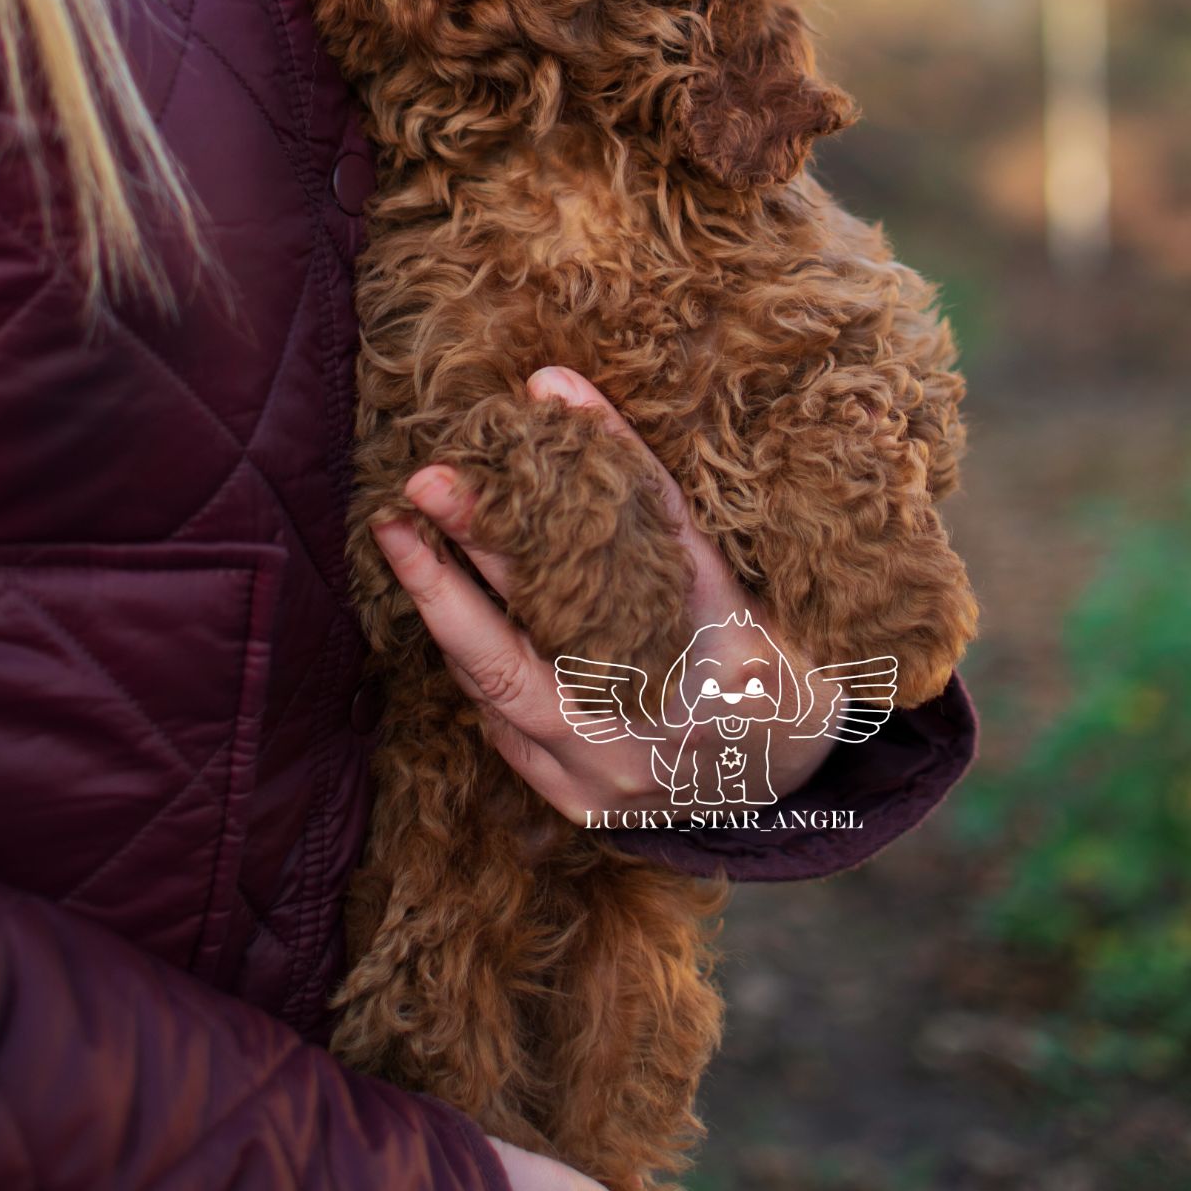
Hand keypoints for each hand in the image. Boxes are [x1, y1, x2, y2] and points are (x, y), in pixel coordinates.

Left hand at [368, 366, 838, 820]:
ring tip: (413, 544)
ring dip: (450, 619)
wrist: (791, 773)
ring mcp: (605, 785)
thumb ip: (637, 480)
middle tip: (400, 507)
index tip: (449, 476)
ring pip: (496, 699)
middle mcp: (648, 742)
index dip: (510, 532)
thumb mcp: (724, 568)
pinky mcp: (579, 804)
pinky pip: (505, 731)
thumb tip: (552, 386)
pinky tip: (462, 613)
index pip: (596, 587)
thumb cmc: (767, 651)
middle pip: (511, 663)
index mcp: (706, 675)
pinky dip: (480, 667)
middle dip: (443, 581)